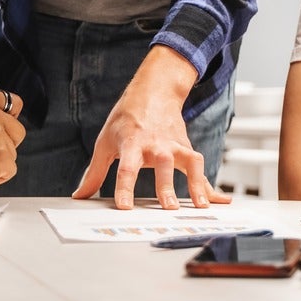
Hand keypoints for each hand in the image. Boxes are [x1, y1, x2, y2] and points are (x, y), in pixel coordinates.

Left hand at [72, 50, 229, 209]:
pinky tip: (220, 200)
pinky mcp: (186, 148)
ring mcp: (174, 144)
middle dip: (166, 186)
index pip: (126, 167)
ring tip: (200, 206)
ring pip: (189, 162)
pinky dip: (210, 184)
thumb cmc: (126, 119)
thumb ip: (95, 172)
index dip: (125, 187)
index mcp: (131, 142)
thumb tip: (80, 195)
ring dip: (196, 184)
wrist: (154, 92)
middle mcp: (155, 143)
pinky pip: (199, 167)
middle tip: (169, 208)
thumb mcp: (105, 142)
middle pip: (162, 165)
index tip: (125, 206)